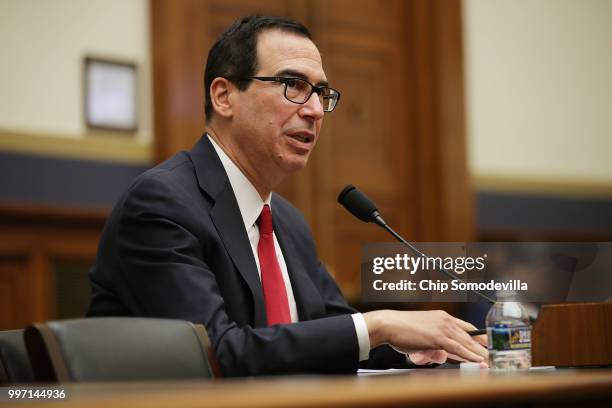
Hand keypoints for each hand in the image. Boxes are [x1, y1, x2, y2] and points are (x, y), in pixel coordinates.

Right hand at [363, 310, 488, 363]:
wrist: (389, 324)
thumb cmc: (401, 330)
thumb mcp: (422, 336)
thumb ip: (435, 344)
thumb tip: (443, 355)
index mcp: (442, 317)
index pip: (466, 327)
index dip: (479, 337)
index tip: (488, 344)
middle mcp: (445, 320)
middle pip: (471, 335)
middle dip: (484, 347)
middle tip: (495, 355)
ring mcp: (443, 327)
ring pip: (467, 342)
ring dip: (481, 353)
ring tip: (492, 361)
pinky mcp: (438, 337)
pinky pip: (459, 348)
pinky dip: (470, 355)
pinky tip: (479, 360)